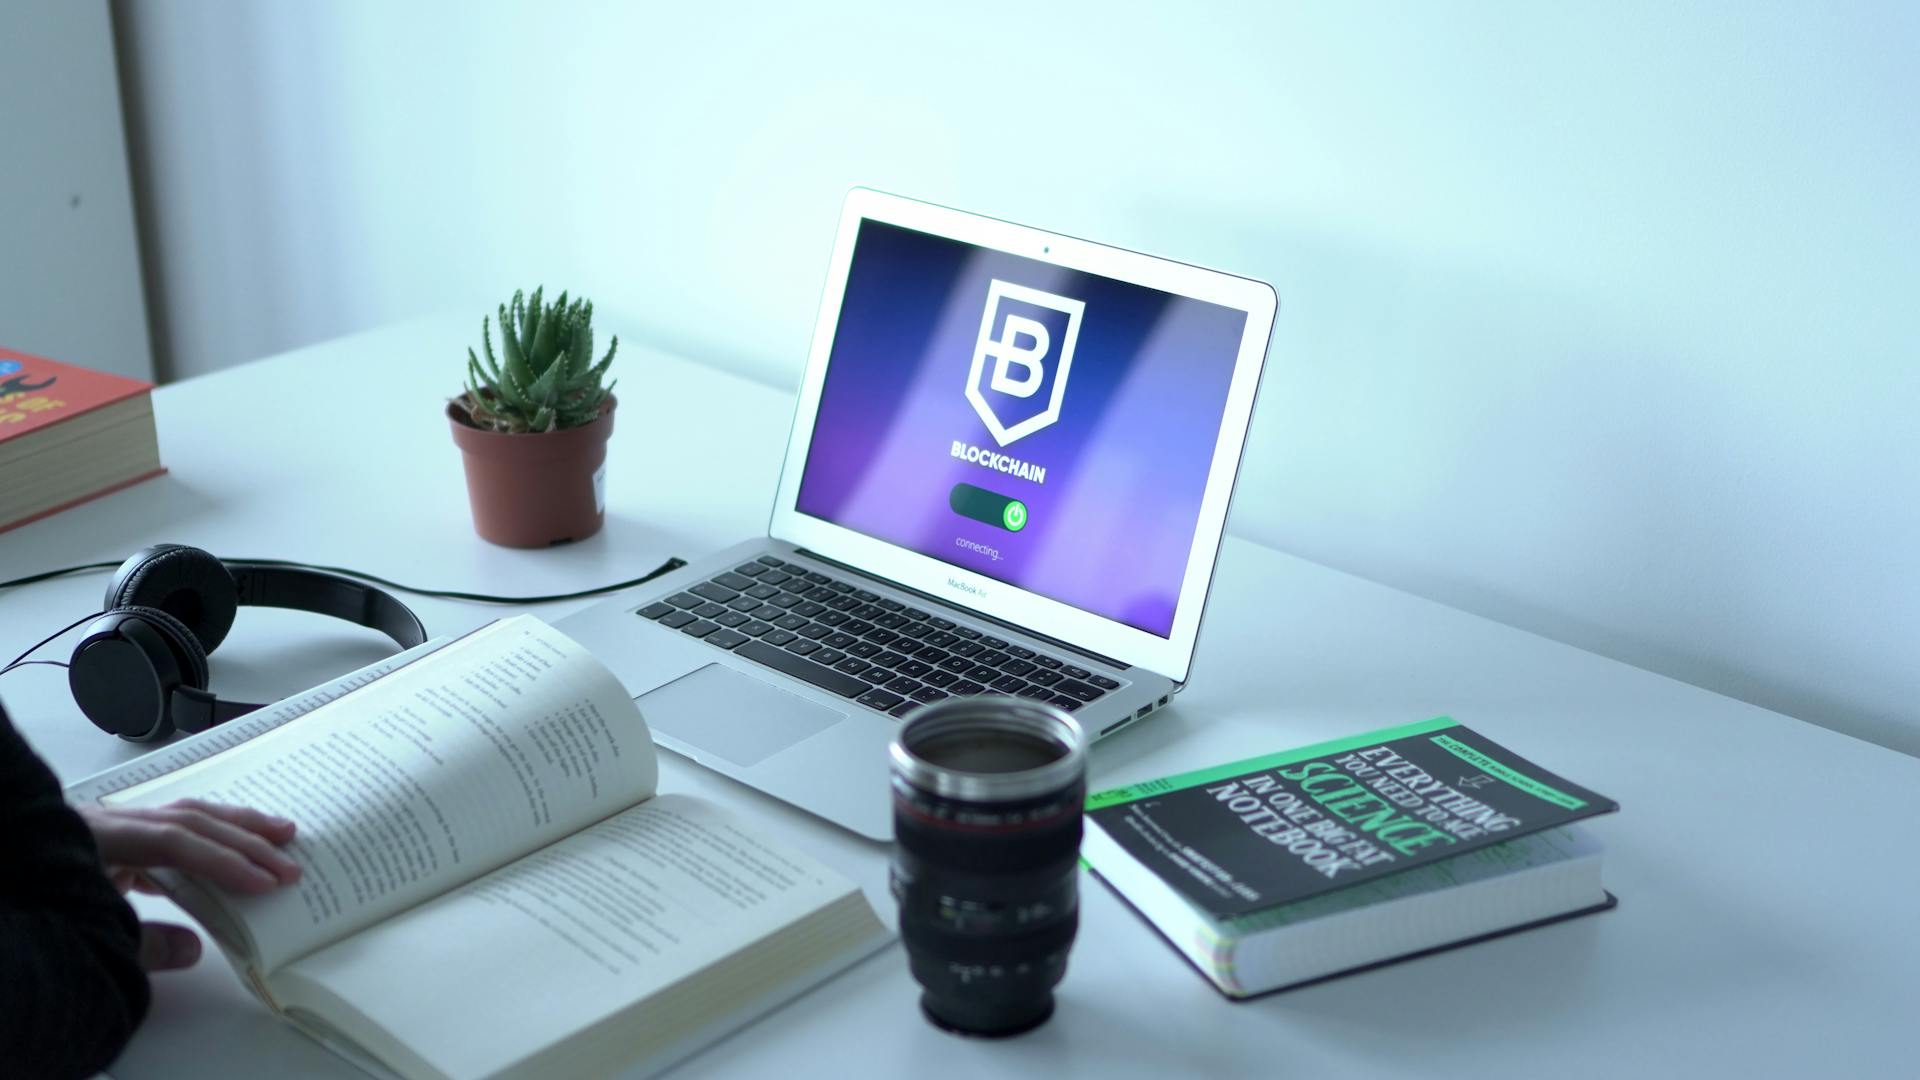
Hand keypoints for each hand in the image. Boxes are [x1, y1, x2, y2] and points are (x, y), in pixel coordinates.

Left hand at [77, 799, 302, 970]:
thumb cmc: (26, 903)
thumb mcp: (77, 929)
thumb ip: (135, 943)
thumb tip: (194, 949)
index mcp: (99, 838)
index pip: (177, 843)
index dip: (224, 862)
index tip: (265, 883)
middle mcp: (108, 821)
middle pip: (189, 819)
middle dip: (245, 838)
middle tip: (291, 858)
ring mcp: (109, 823)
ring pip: (184, 813)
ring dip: (234, 825)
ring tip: (279, 833)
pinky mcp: (107, 835)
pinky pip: (170, 826)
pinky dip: (206, 835)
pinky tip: (222, 850)